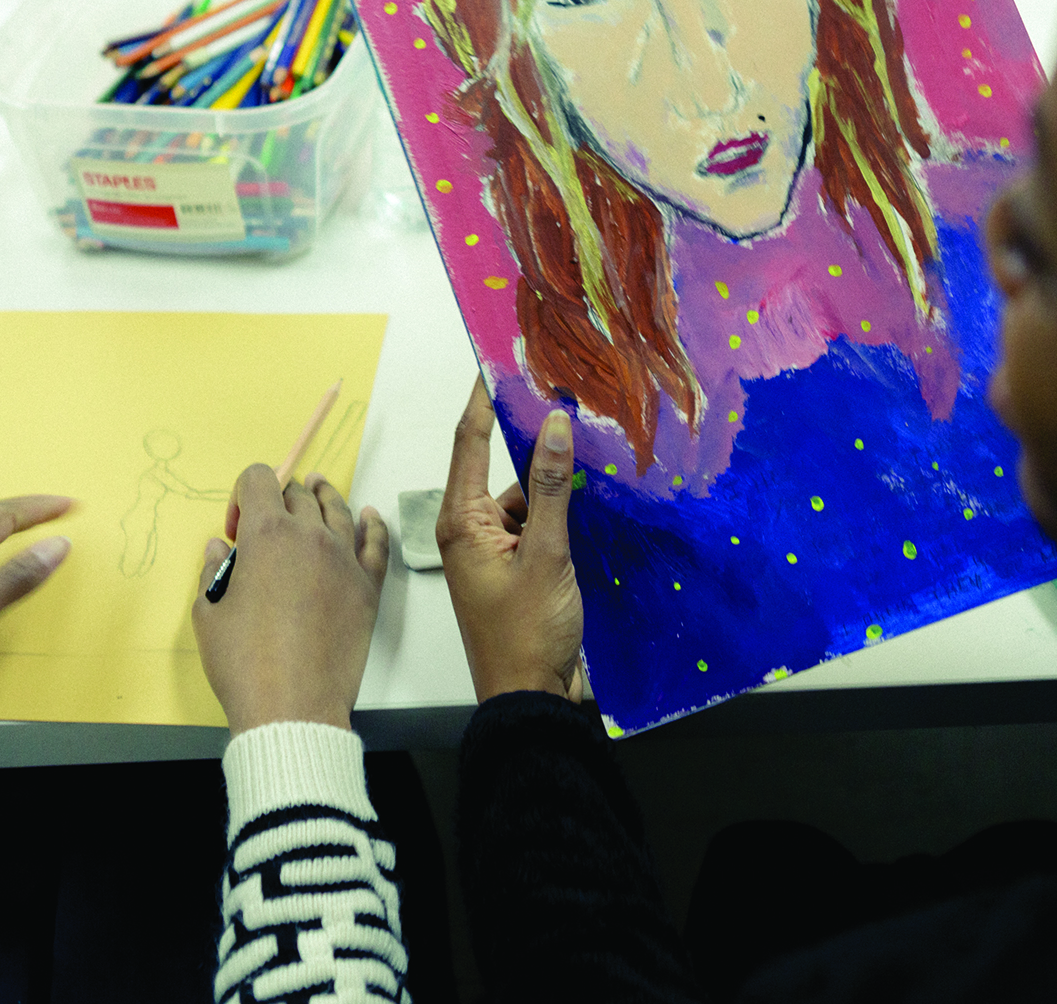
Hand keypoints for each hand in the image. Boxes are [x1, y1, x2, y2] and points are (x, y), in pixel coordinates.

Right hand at [193, 466, 387, 734]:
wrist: (292, 705)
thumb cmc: (242, 662)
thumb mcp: (208, 613)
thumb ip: (212, 571)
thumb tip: (219, 546)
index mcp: (267, 534)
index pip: (258, 479)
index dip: (242, 496)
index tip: (236, 532)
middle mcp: (310, 535)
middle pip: (297, 495)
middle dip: (279, 500)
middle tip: (268, 527)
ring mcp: (345, 558)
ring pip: (338, 510)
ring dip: (323, 496)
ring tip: (317, 489)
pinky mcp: (368, 585)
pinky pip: (376, 542)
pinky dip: (373, 523)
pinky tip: (369, 515)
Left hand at [438, 380, 584, 702]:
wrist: (530, 699)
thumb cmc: (527, 632)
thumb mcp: (545, 553)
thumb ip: (551, 487)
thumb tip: (553, 423)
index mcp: (461, 521)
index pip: (468, 440)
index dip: (483, 397)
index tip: (497, 358)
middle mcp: (470, 530)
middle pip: (500, 466)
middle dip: (533, 438)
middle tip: (568, 398)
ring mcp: (494, 551)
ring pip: (526, 497)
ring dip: (554, 482)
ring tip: (594, 449)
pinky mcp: (517, 569)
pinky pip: (537, 525)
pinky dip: (561, 513)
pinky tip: (595, 499)